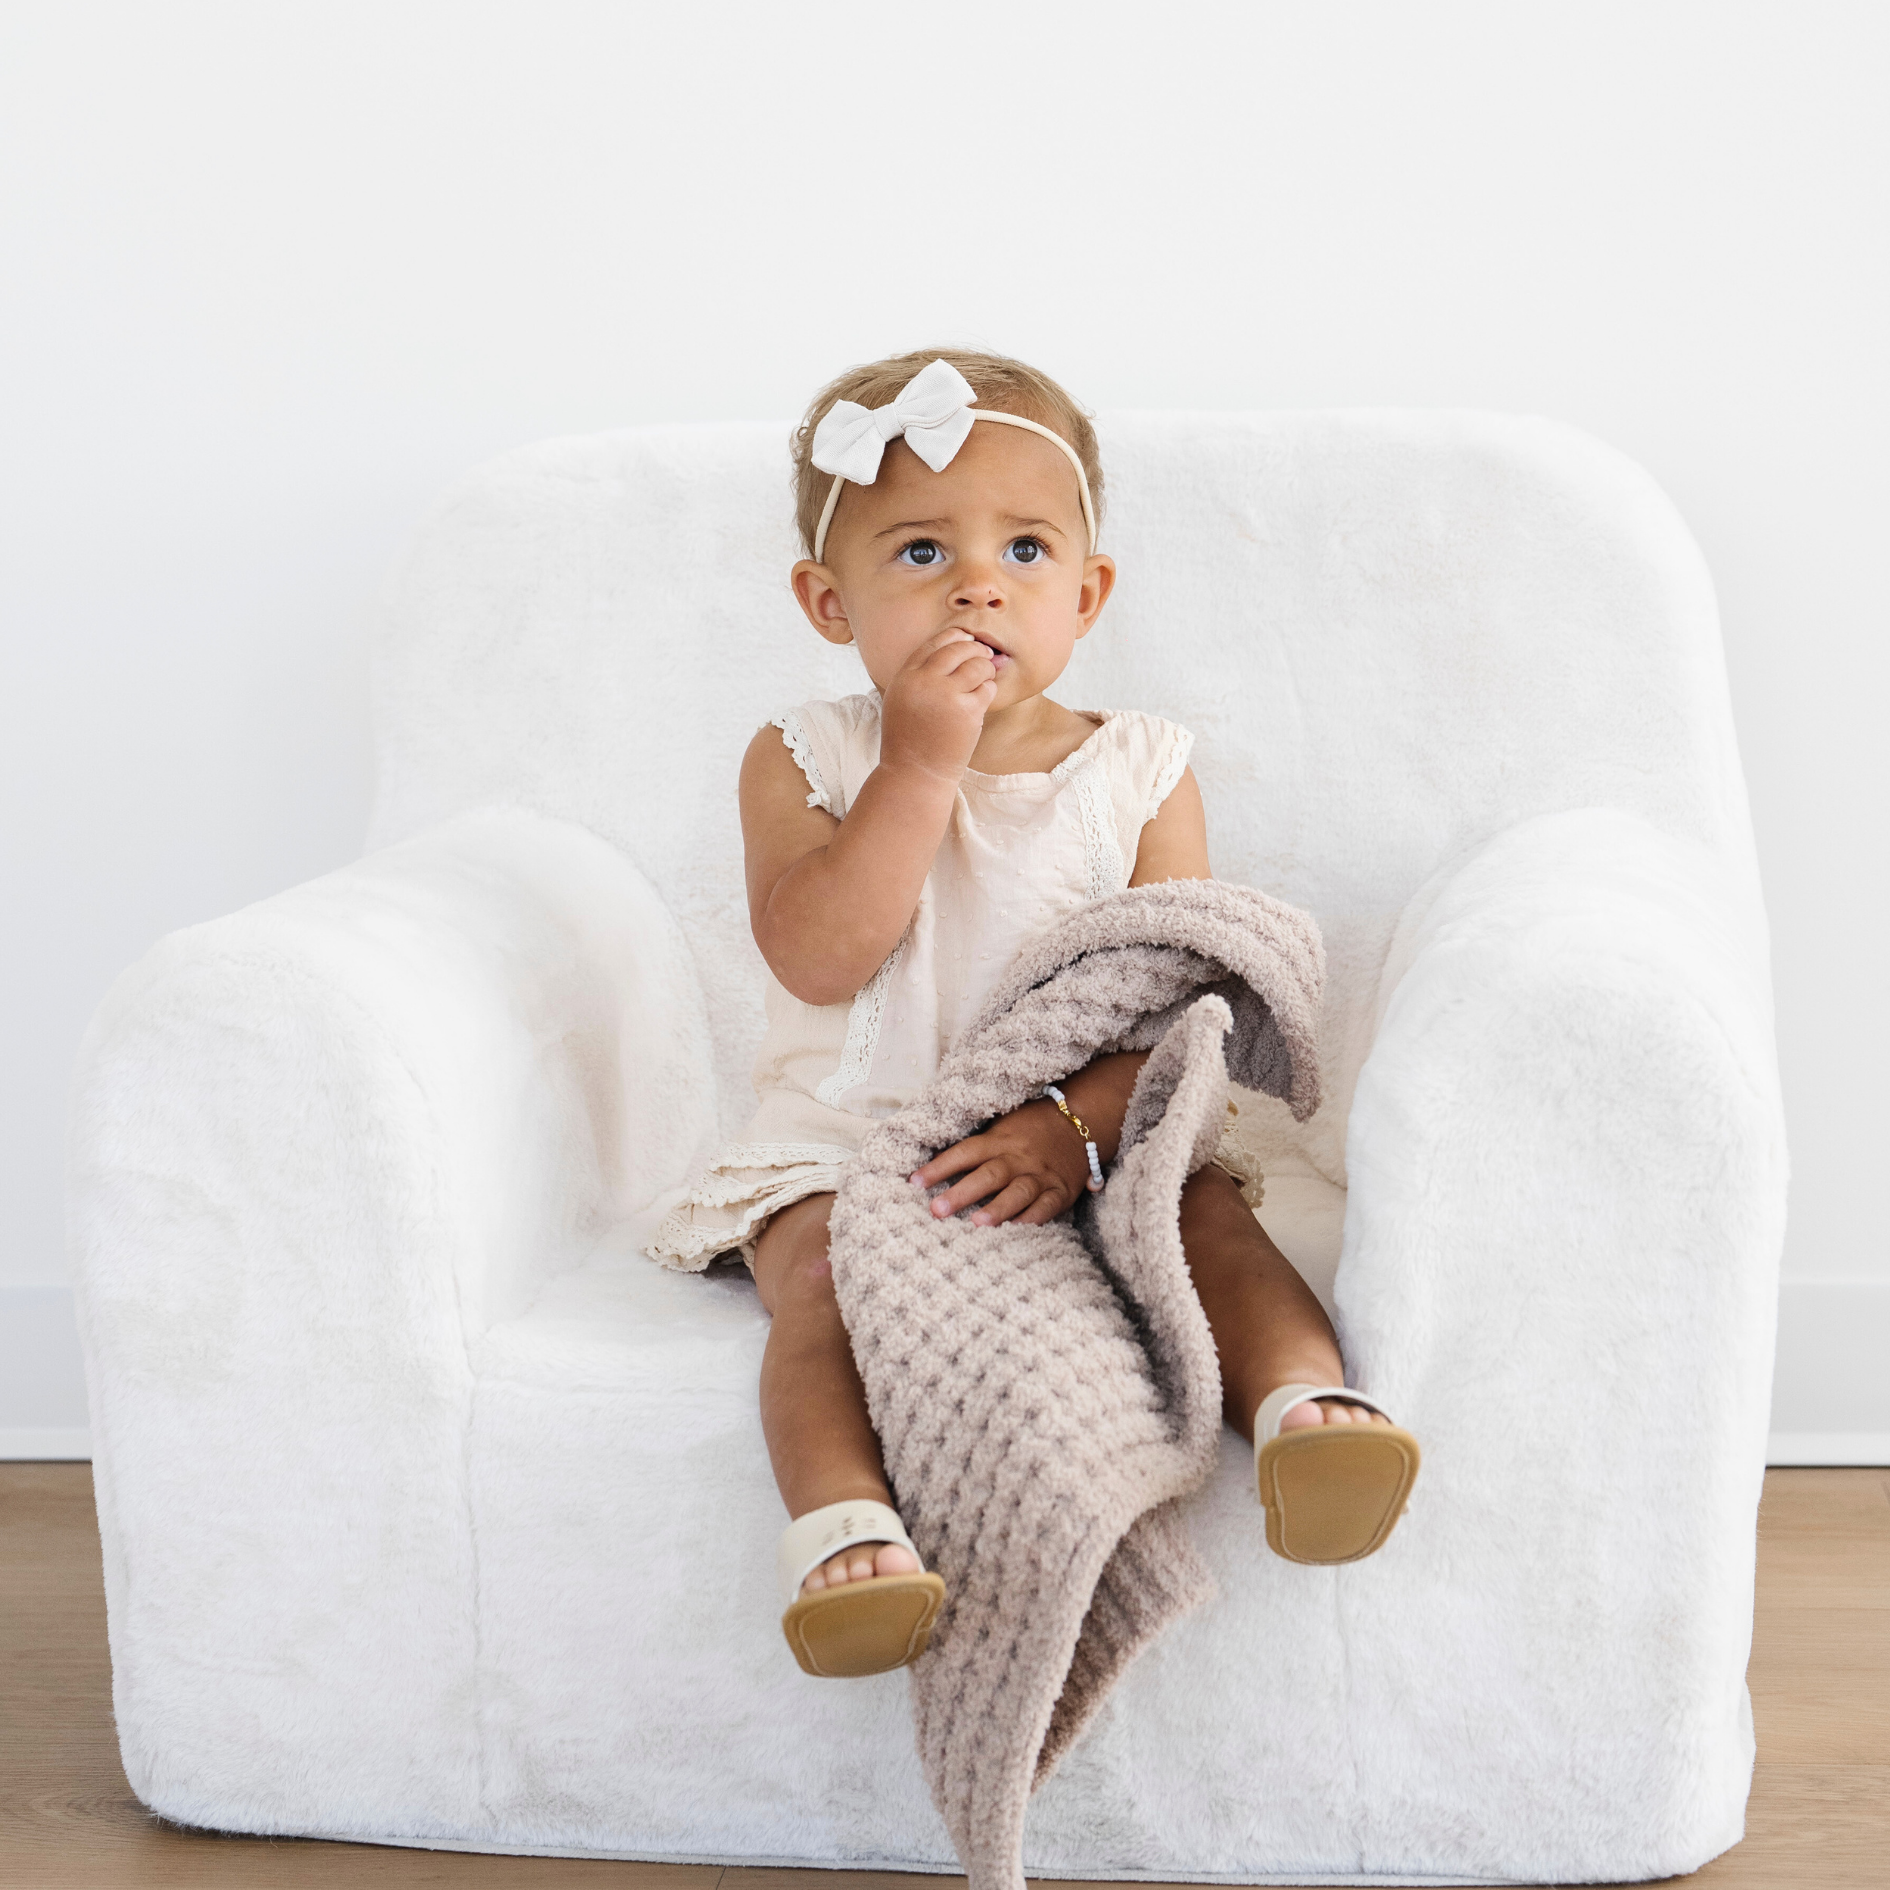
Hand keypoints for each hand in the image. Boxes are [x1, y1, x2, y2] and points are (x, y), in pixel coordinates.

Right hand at [878, 628, 997, 782]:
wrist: (914, 774)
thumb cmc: (908, 741)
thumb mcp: (901, 701)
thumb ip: (919, 676)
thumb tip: (952, 646)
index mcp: (906, 678)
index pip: (934, 643)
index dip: (954, 636)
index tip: (966, 638)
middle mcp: (924, 682)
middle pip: (958, 648)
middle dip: (975, 648)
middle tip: (984, 655)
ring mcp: (947, 696)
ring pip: (978, 665)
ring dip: (986, 668)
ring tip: (985, 678)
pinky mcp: (967, 712)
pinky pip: (987, 689)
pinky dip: (989, 690)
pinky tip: (982, 700)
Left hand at [910, 1098, 1091, 1227]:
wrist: (1079, 1122)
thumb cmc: (1029, 1127)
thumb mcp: (1001, 1127)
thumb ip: (976, 1146)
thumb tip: (932, 1163)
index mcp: (999, 1140)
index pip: (964, 1152)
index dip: (939, 1166)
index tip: (914, 1183)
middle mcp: (1018, 1158)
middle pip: (989, 1174)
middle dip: (962, 1193)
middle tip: (936, 1210)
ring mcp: (1040, 1175)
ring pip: (1018, 1191)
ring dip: (998, 1209)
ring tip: (976, 1225)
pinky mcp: (1060, 1192)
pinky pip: (1046, 1207)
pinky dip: (1032, 1219)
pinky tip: (1016, 1233)